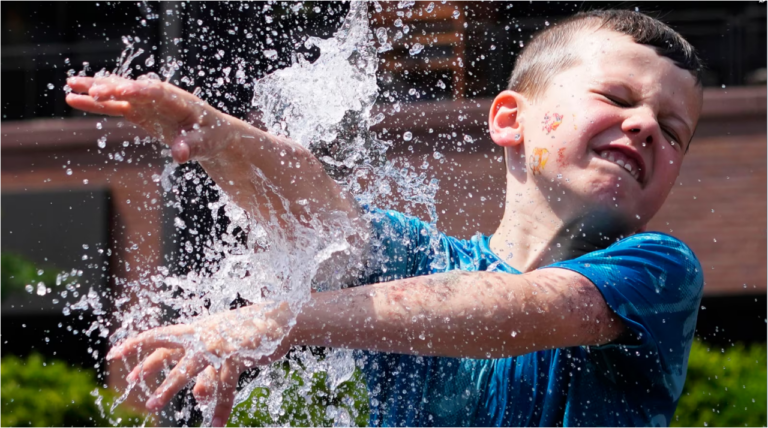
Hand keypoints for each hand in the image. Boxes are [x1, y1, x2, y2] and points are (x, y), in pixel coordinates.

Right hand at [65, 76, 247, 163]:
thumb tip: (179, 155)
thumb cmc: (213, 136)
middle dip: (113, 88)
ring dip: (96, 89)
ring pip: (119, 93)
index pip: (157, 93)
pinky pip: (115, 106)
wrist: (213, 134)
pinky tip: (74, 99)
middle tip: (92, 90)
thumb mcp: (207, 143)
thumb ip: (193, 146)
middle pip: (133, 89)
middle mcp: (160, 97)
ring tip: (71, 85)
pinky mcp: (140, 111)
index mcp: (179, 101)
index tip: (122, 90)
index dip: (140, 91)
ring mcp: (147, 102)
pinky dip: (96, 103)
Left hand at [107, 303, 294, 427]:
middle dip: (149, 369)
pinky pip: (225, 386)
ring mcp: (219, 344)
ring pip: (190, 367)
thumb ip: (207, 374)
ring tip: (154, 403)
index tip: (113, 354)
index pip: (160, 336)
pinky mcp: (237, 354)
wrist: (281, 320)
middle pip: (169, 351)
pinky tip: (217, 426)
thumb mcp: (223, 354)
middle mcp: (203, 335)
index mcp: (196, 331)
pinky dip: (222, 407)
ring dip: (170, 386)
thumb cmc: (248, 335)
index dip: (137, 345)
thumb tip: (197, 396)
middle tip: (131, 386)